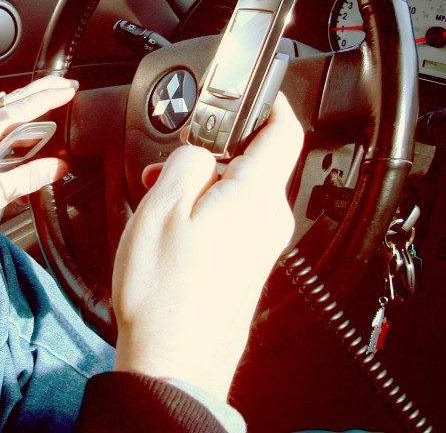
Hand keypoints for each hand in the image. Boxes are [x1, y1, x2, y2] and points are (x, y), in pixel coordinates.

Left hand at [0, 76, 76, 241]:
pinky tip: (29, 123)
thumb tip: (60, 167)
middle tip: (68, 84)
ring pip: (6, 107)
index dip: (49, 97)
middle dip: (43, 90)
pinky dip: (16, 117)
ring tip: (54, 101)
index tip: (69, 89)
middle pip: (14, 98)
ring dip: (30, 103)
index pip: (23, 108)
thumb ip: (32, 177)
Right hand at [111, 93, 302, 399]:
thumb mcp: (163, 205)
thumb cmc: (168, 294)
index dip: (270, 102)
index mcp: (257, 195)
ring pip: (237, 189)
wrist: (175, 357)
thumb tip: (199, 149)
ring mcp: (262, 242)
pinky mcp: (248, 261)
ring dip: (201, 182)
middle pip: (253, 159)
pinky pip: (232, 216)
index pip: (285, 130)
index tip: (253, 88)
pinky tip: (172, 223)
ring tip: (160, 198)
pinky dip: (204, 208)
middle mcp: (270, 218)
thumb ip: (187, 161)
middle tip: (170, 161)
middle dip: (211, 151)